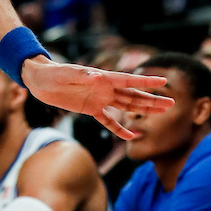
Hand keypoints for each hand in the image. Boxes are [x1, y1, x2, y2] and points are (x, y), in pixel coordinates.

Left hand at [21, 57, 171, 139]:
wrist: (39, 80)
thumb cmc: (52, 73)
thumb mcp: (66, 73)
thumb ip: (82, 75)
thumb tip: (98, 76)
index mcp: (101, 78)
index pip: (128, 80)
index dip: (146, 81)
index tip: (164, 81)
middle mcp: (104, 88)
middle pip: (133, 95)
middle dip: (152, 99)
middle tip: (171, 103)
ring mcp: (98, 99)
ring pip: (125, 106)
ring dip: (142, 110)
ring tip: (160, 113)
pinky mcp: (90, 109)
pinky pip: (108, 120)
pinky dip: (119, 128)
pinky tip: (130, 137)